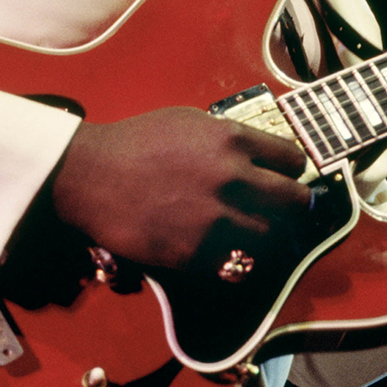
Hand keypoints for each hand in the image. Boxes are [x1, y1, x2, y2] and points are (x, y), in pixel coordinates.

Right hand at [49, 106, 311, 270]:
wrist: (90, 177)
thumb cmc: (135, 144)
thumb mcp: (187, 121)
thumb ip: (226, 136)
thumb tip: (256, 152)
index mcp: (232, 140)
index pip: (293, 160)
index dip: (292, 171)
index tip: (286, 179)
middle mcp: (233, 178)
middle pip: (295, 201)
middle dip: (295, 207)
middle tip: (286, 213)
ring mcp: (216, 217)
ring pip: (272, 238)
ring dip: (268, 239)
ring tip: (256, 238)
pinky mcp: (196, 252)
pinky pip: (238, 266)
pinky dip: (238, 263)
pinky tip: (227, 255)